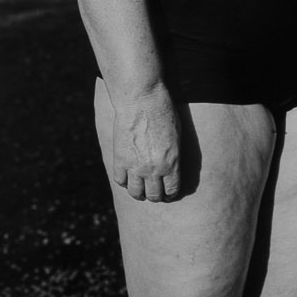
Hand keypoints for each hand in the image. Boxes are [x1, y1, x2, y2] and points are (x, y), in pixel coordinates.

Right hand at [110, 82, 182, 201]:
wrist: (142, 100)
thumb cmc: (164, 112)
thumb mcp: (177, 136)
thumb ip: (174, 156)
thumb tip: (171, 168)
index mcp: (172, 164)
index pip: (172, 190)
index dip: (170, 194)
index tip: (168, 193)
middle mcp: (153, 169)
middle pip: (154, 196)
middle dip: (156, 196)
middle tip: (155, 192)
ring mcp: (135, 166)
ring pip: (136, 193)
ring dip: (139, 193)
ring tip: (140, 189)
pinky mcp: (120, 159)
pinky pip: (120, 181)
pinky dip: (124, 181)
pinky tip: (128, 176)